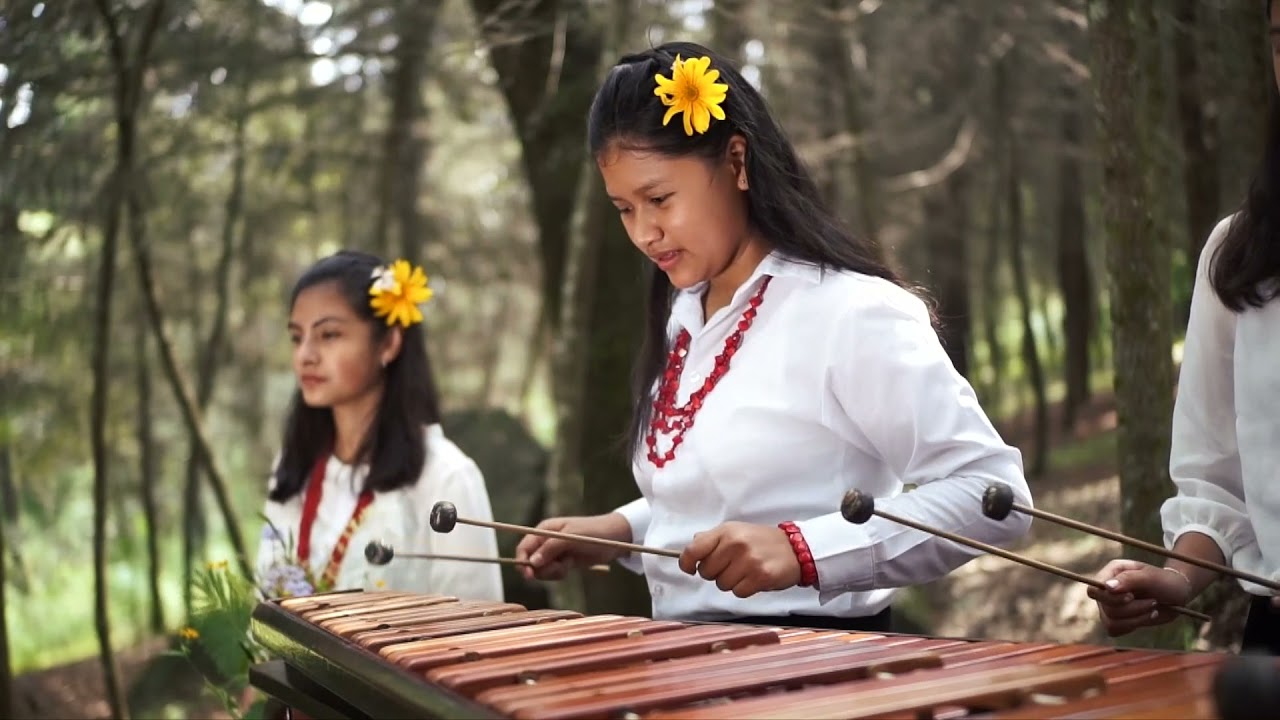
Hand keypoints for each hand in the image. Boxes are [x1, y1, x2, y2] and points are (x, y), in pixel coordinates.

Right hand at [513, 513, 631, 580]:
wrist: (614, 538)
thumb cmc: (592, 532)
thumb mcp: (571, 537)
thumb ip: (551, 549)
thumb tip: (532, 563)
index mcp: (544, 530)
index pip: (524, 547)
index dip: (522, 561)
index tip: (529, 575)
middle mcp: (545, 541)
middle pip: (530, 562)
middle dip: (542, 569)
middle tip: (559, 567)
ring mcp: (553, 553)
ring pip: (541, 570)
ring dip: (552, 572)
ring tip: (567, 564)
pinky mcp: (562, 562)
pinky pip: (552, 573)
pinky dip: (559, 574)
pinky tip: (570, 566)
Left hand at [679, 522, 801, 598]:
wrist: (796, 548)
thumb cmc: (762, 541)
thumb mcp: (737, 531)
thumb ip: (713, 538)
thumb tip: (691, 547)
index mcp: (726, 531)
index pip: (694, 549)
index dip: (686, 562)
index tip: (689, 569)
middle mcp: (735, 544)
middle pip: (706, 572)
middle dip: (715, 573)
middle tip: (731, 566)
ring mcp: (748, 561)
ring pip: (721, 584)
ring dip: (731, 582)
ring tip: (745, 571)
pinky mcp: (760, 577)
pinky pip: (738, 592)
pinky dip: (744, 589)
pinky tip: (754, 578)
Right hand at [1087, 559, 1194, 636]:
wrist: (1176, 595)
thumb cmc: (1165, 582)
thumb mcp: (1151, 577)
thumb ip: (1129, 579)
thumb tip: (1107, 586)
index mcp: (1111, 572)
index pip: (1094, 589)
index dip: (1109, 598)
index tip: (1131, 596)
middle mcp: (1107, 589)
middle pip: (1106, 608)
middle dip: (1133, 609)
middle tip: (1153, 601)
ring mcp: (1110, 605)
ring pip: (1110, 622)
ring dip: (1136, 619)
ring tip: (1153, 609)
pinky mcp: (1117, 619)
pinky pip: (1114, 630)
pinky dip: (1132, 626)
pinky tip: (1146, 617)